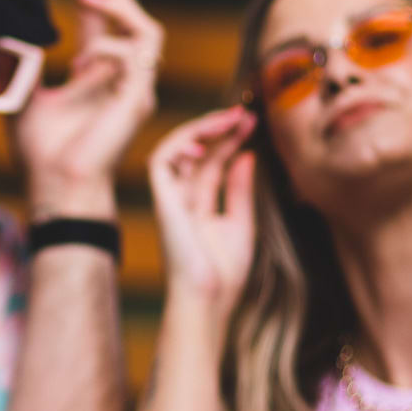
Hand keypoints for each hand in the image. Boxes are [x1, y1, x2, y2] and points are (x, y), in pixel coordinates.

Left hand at [11, 0, 162, 218]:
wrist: (56, 188)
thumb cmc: (41, 153)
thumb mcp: (26, 97)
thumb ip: (26, 68)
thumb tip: (11, 37)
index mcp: (98, 78)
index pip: (104, 25)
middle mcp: (122, 80)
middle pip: (131, 20)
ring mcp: (135, 89)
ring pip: (148, 31)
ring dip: (120, 7)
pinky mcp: (140, 100)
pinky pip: (141, 55)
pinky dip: (113, 47)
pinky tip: (84, 59)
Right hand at [149, 106, 257, 314]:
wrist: (207, 298)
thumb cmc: (223, 273)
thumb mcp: (240, 223)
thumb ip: (239, 190)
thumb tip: (247, 156)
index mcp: (199, 204)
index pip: (212, 161)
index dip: (230, 139)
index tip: (252, 122)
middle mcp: (182, 198)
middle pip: (197, 151)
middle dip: (218, 127)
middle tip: (244, 112)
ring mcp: (170, 198)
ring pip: (176, 149)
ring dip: (200, 129)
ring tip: (228, 118)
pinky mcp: (162, 201)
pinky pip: (160, 162)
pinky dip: (179, 146)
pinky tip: (205, 141)